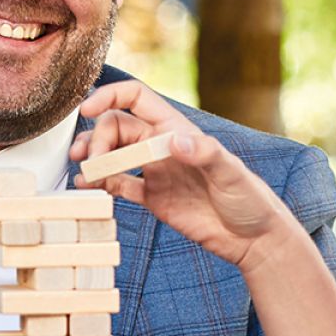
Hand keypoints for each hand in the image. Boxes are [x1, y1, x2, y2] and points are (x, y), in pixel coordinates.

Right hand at [74, 81, 298, 269]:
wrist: (253, 239)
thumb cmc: (249, 200)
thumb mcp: (230, 173)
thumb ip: (204, 154)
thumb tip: (173, 140)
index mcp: (177, 130)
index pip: (136, 99)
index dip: (109, 97)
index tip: (88, 109)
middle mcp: (162, 146)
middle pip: (116, 128)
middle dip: (97, 139)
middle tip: (92, 163)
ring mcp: (156, 172)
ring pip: (113, 155)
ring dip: (93, 159)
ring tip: (82, 172)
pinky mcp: (153, 198)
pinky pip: (119, 185)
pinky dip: (101, 184)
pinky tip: (89, 188)